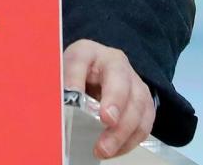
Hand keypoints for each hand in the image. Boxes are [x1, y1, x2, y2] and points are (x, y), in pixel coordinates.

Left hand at [63, 39, 154, 159]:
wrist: (94, 76)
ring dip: (123, 132)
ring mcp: (133, 81)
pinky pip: (144, 123)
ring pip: (138, 104)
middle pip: (120, 82)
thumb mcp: (60, 78)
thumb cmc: (76, 77)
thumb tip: (57, 112)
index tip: (75, 99)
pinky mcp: (144, 101)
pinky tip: (115, 150)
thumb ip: (59, 91)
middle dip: (114, 107)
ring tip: (104, 150)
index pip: (80, 59)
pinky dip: (130, 140)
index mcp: (87, 52)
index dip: (77, 80)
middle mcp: (114, 62)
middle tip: (104, 126)